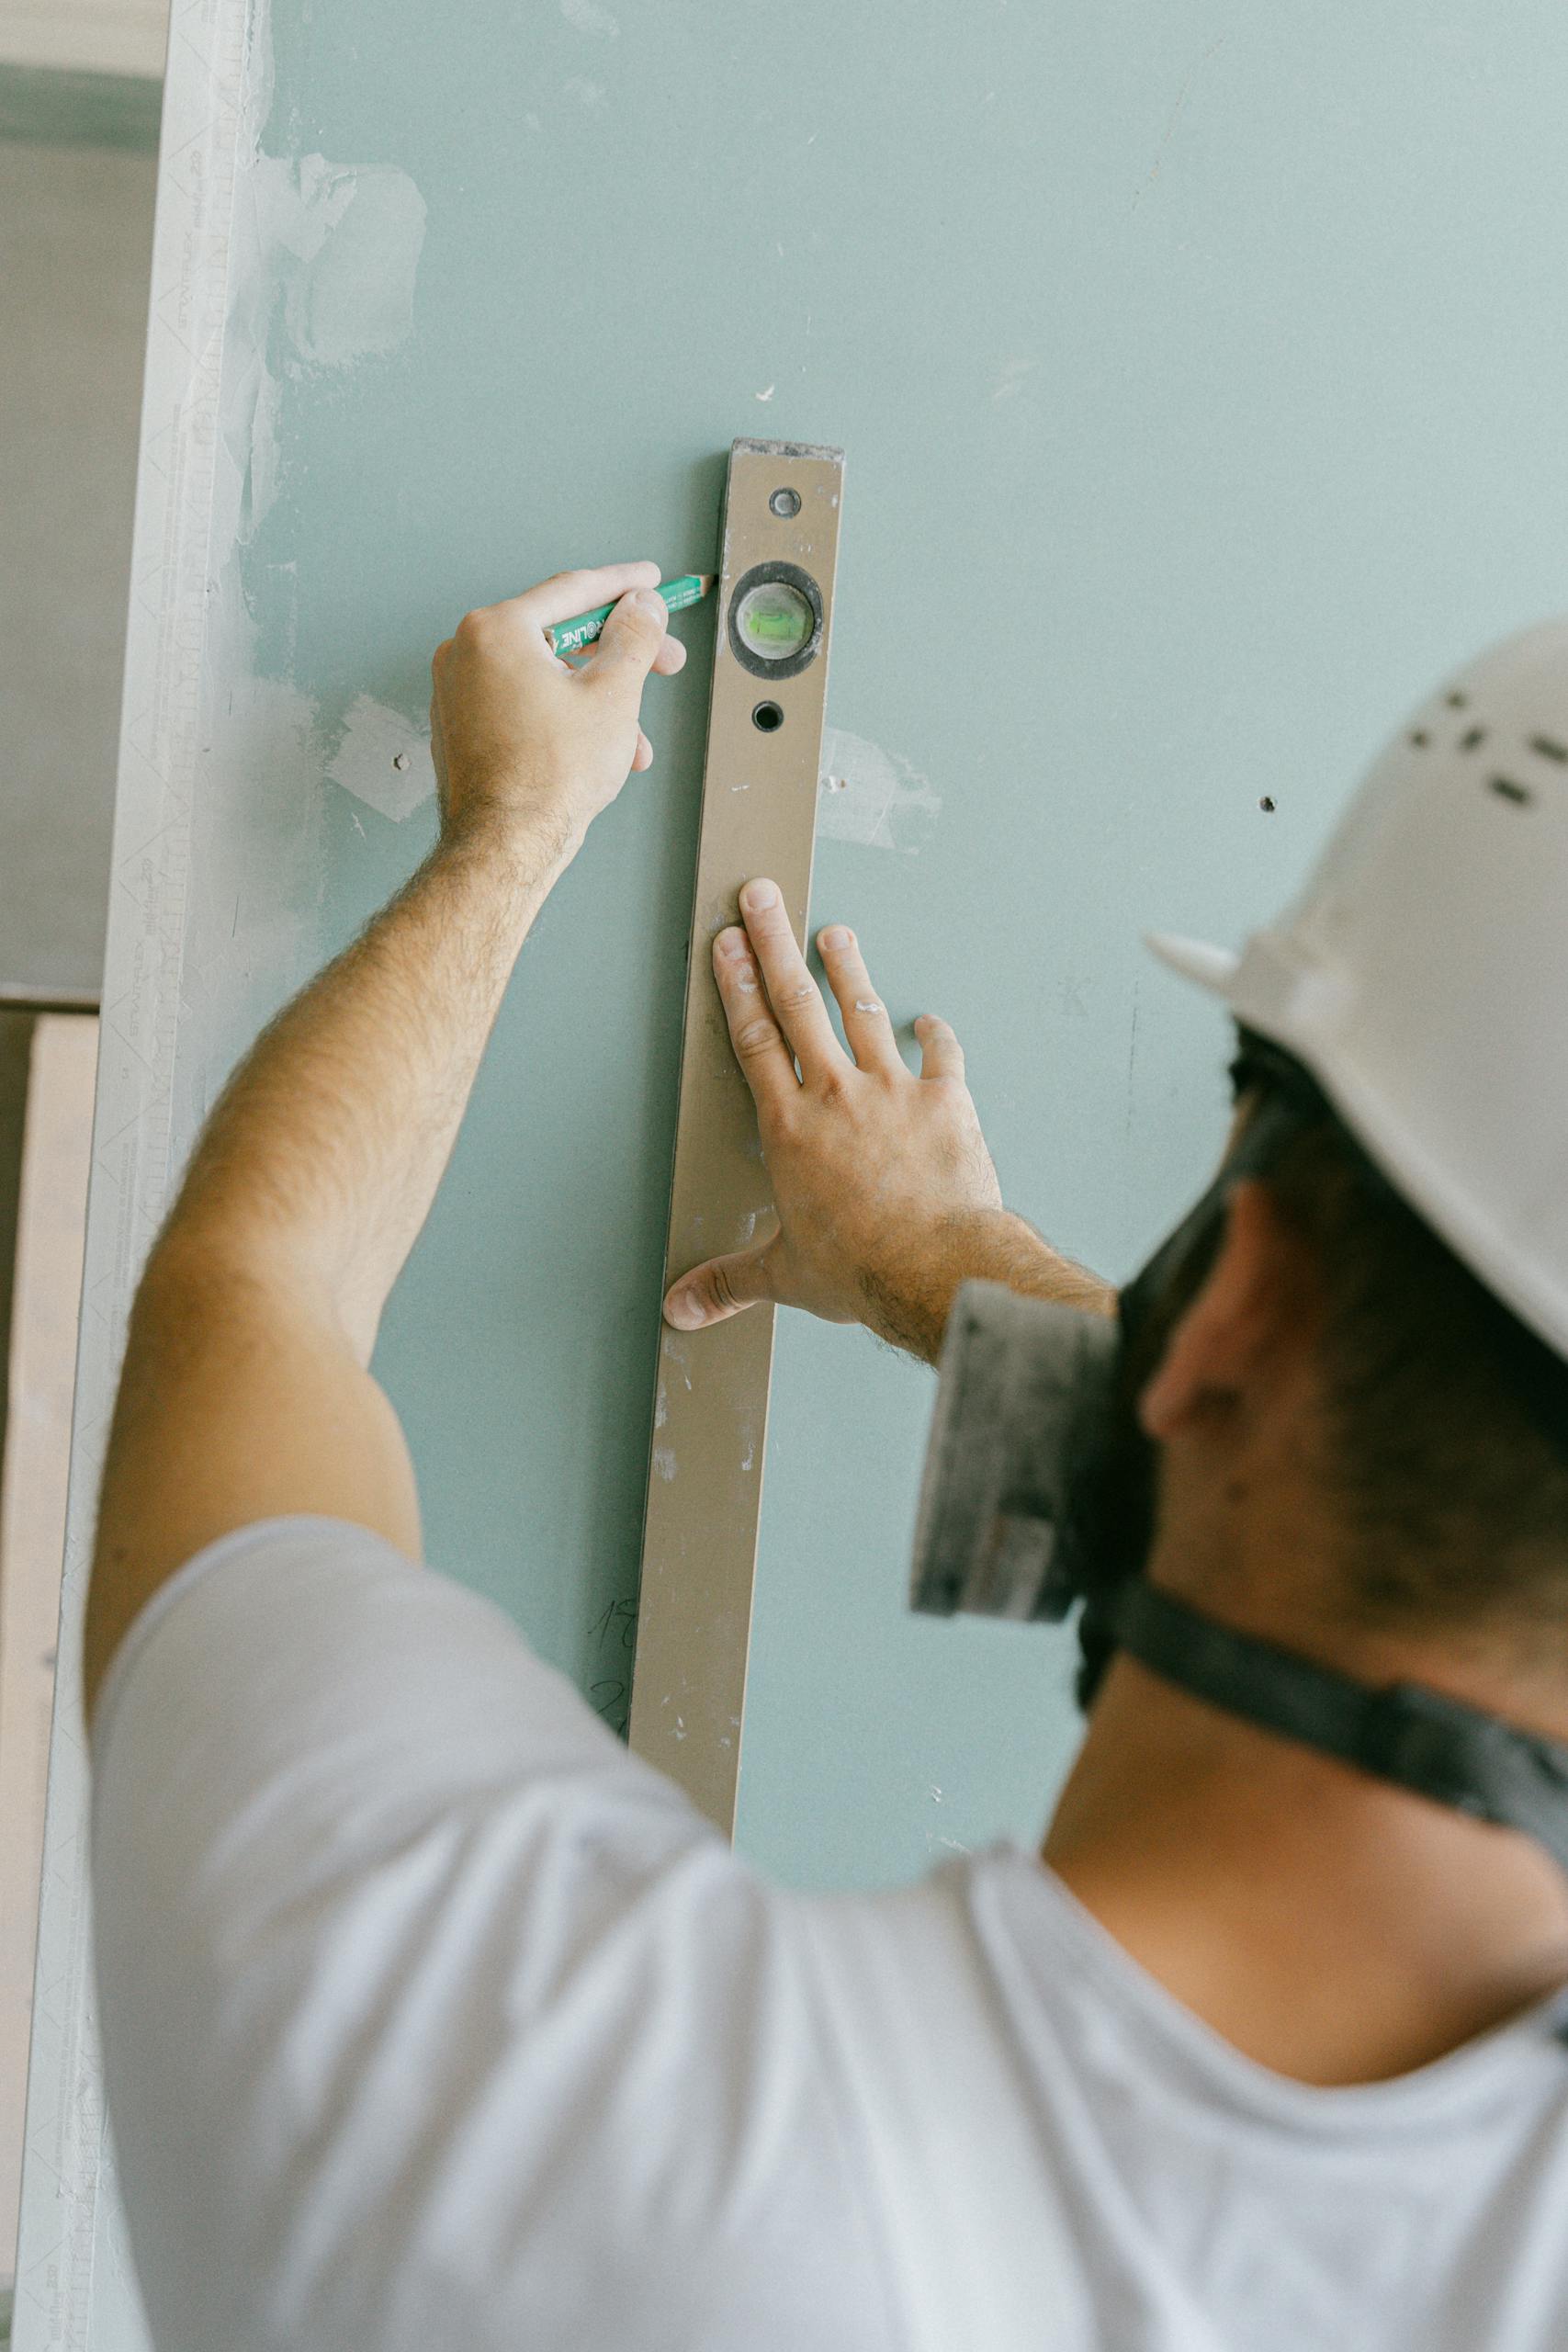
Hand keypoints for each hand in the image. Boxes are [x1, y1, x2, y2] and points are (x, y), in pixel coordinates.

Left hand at [430, 561, 686, 862]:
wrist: (505, 847)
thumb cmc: (546, 779)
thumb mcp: (613, 694)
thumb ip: (634, 637)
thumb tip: (642, 607)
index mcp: (496, 630)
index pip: (573, 591)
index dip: (624, 586)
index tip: (650, 581)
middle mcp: (466, 653)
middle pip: (560, 636)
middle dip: (619, 655)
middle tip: (663, 663)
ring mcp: (458, 693)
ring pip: (546, 678)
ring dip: (598, 701)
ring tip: (633, 737)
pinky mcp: (462, 729)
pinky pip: (524, 705)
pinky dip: (564, 719)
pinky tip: (597, 750)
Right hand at [663, 878, 1014, 1356]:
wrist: (933, 1268)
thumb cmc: (860, 1269)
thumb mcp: (784, 1274)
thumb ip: (730, 1281)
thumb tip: (680, 1308)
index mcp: (790, 1129)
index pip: (754, 1041)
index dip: (737, 988)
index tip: (726, 945)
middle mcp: (837, 1095)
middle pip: (799, 1004)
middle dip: (775, 944)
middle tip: (762, 897)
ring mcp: (894, 1092)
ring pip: (865, 1014)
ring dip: (850, 970)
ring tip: (836, 933)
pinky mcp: (946, 1103)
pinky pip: (941, 1057)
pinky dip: (935, 1036)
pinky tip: (930, 1019)